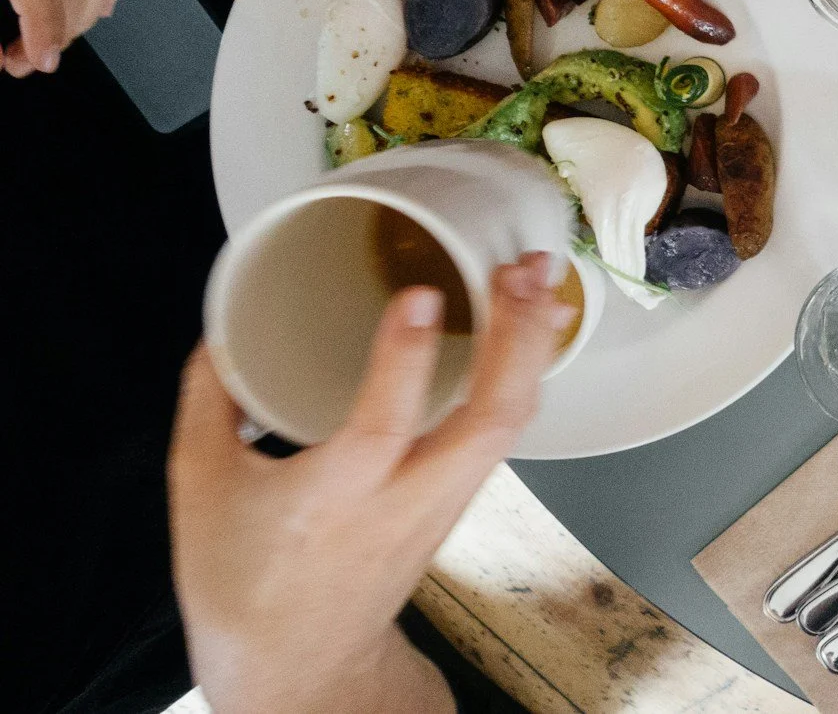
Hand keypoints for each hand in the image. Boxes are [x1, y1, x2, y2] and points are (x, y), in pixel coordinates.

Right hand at [170, 255, 571, 713]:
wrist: (296, 663)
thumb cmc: (243, 580)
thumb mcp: (199, 489)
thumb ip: (210, 400)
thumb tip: (223, 327)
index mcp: (332, 501)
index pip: (381, 428)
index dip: (403, 359)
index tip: (420, 295)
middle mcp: (404, 501)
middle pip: (488, 423)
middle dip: (517, 342)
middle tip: (522, 272)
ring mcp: (444, 502)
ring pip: (509, 426)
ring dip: (532, 348)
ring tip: (540, 278)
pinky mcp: (460, 498)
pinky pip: (506, 431)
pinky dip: (525, 373)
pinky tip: (533, 326)